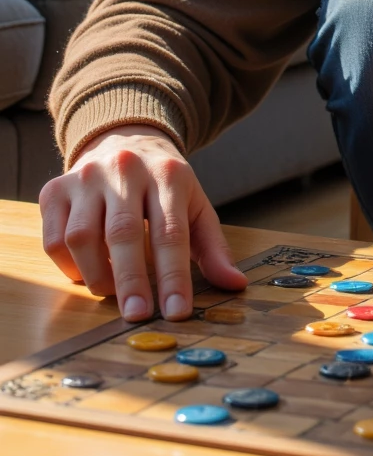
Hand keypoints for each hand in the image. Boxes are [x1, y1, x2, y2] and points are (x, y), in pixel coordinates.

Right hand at [40, 126, 246, 322]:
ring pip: (82, 237)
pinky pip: (54, 238)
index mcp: (168, 174)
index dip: (174, 276)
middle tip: (138, 316)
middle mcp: (125, 170)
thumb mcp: (195, 205)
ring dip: (96, 275)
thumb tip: (235, 285)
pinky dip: (68, 266)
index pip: (171, 232)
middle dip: (131, 281)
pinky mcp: (55, 188)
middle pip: (123, 233)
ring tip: (113, 291)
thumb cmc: (164, 184)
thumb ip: (213, 247)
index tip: (177, 313)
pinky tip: (86, 270)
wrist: (125, 139)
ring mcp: (86, 177)